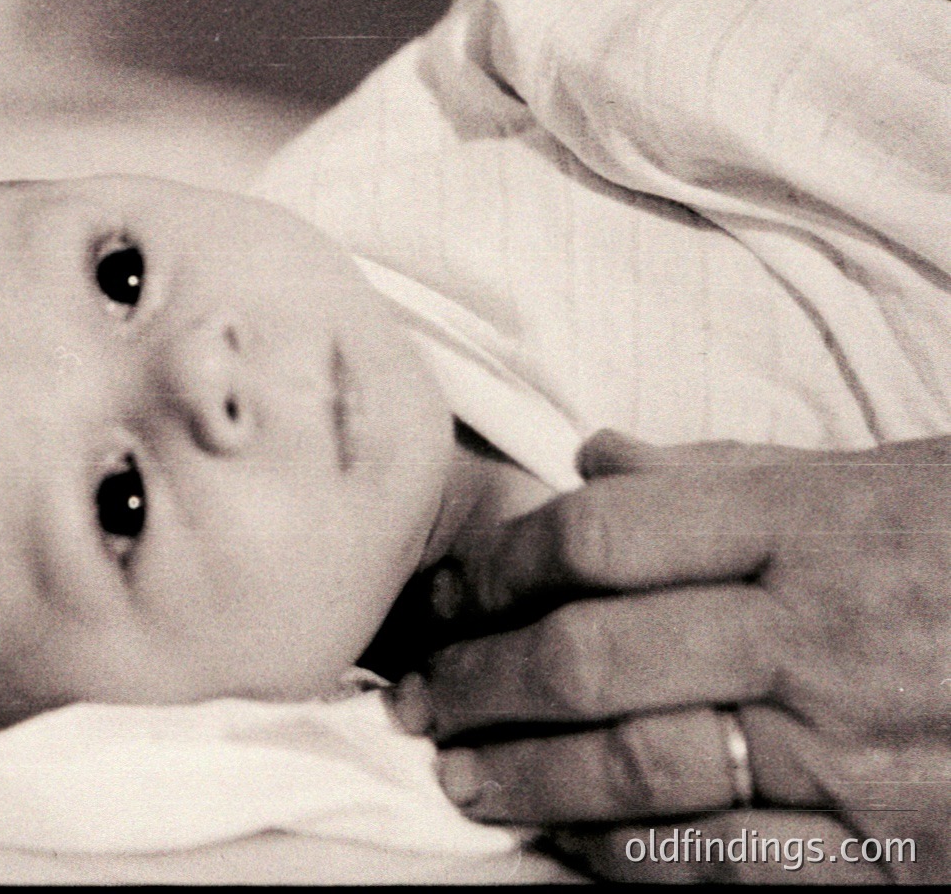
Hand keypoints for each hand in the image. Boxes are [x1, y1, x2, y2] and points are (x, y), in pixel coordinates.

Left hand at [402, 430, 950, 882]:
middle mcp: (819, 633)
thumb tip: (596, 454)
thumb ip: (728, 471)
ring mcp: (855, 749)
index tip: (445, 596)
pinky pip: (725, 863)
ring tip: (457, 775)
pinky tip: (563, 842)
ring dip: (524, 778)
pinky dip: (624, 856)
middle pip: (594, 654)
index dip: (497, 569)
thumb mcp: (878, 476)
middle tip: (414, 699)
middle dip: (480, 683)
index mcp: (810, 523)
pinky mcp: (893, 846)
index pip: (602, 537)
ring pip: (639, 767)